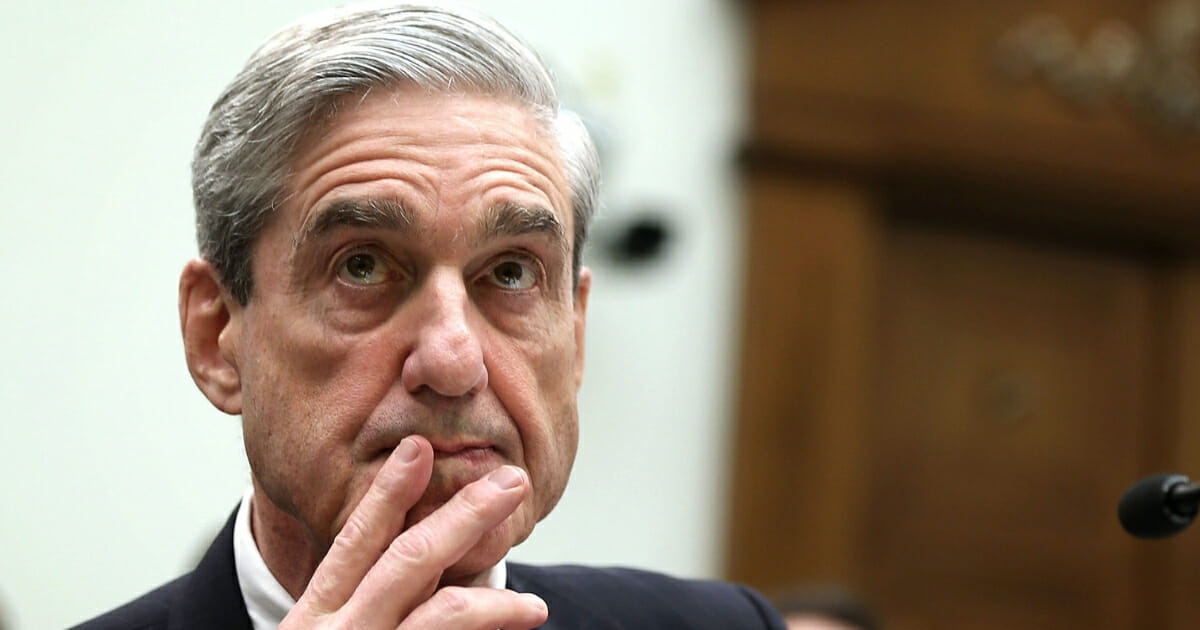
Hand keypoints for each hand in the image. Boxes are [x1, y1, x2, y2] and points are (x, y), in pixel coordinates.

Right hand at [278, 435, 548, 628]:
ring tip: (534, 605)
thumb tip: (418, 568)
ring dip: (497, 598)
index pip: (354, 543)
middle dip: (466, 515)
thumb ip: (351, 610)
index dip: (389, 493)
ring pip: (443, 613)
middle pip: (410, 561)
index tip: (420, 449)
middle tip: (511, 482)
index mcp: (311, 622)